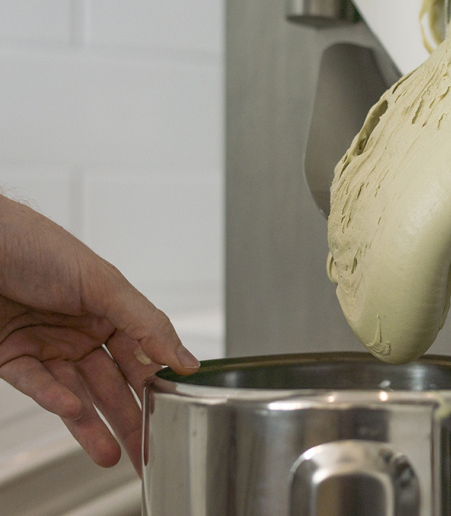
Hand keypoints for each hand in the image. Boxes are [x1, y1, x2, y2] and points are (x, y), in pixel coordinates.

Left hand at [0, 195, 199, 475]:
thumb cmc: (33, 244)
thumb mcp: (102, 282)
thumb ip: (145, 323)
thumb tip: (185, 358)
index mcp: (110, 308)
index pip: (142, 353)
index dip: (157, 383)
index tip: (173, 411)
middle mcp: (80, 329)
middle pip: (113, 382)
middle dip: (131, 417)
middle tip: (147, 450)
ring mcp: (46, 345)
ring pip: (77, 394)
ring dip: (94, 424)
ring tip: (114, 454)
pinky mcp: (11, 357)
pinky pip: (37, 386)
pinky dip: (55, 400)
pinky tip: (75, 412)